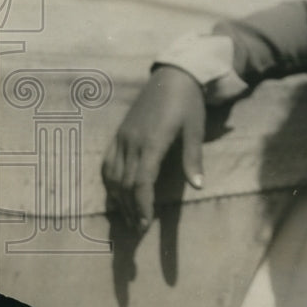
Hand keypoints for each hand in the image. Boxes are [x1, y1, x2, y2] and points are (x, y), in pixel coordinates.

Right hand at [102, 66, 205, 231]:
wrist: (172, 75)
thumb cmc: (188, 103)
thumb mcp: (195, 129)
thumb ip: (193, 158)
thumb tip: (198, 186)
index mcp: (153, 142)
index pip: (142, 182)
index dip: (142, 205)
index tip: (145, 225)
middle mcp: (133, 142)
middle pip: (126, 184)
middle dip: (131, 209)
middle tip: (139, 231)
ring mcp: (123, 137)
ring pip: (113, 175)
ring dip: (119, 200)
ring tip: (129, 218)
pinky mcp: (119, 133)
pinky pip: (107, 162)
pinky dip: (110, 182)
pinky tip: (116, 195)